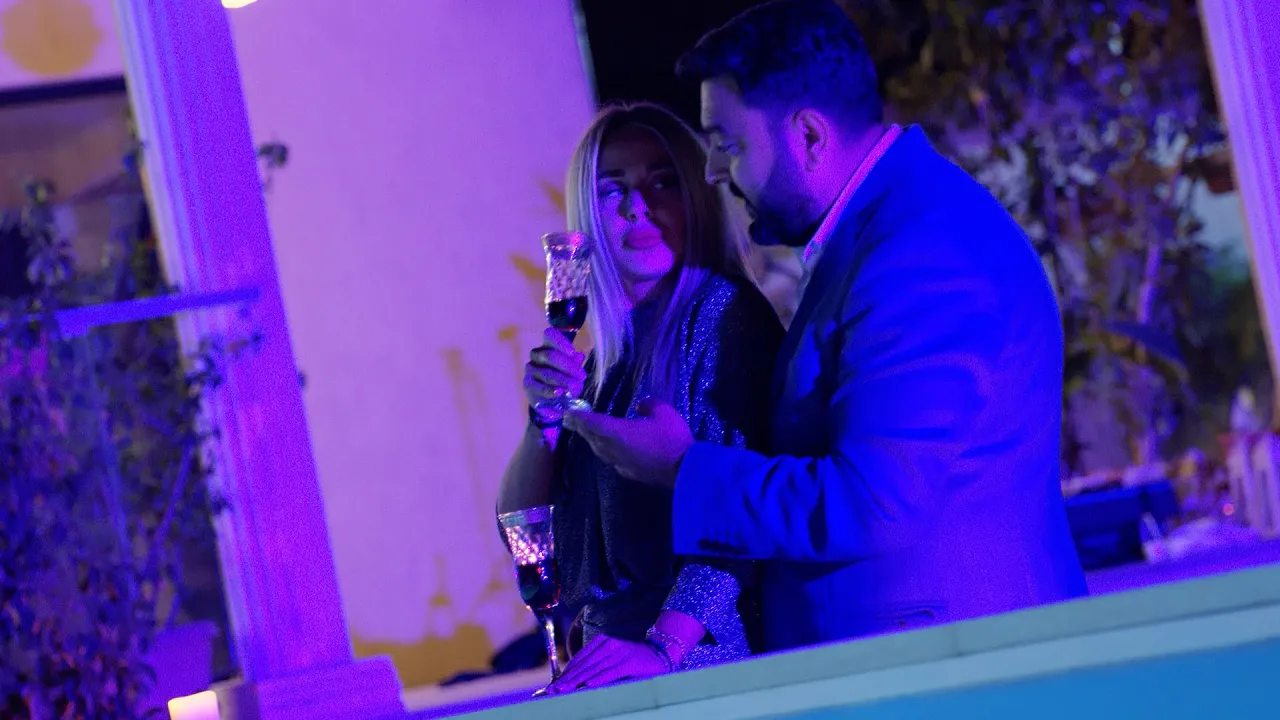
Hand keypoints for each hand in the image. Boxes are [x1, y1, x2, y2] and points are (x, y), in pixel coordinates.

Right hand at [522, 328, 586, 421]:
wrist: (553, 399)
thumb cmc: (565, 378)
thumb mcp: (574, 371)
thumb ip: (575, 363)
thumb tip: (579, 356)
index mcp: (548, 345)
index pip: (550, 335)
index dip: (561, 342)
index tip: (573, 353)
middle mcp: (537, 355)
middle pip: (550, 355)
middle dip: (568, 366)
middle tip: (582, 376)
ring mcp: (531, 370)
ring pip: (546, 373)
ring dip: (563, 380)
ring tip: (574, 387)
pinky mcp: (528, 385)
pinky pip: (538, 387)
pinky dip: (549, 390)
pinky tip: (559, 392)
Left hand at [547, 635, 669, 693]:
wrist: (661, 653)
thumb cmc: (634, 660)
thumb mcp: (612, 659)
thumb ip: (596, 666)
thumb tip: (577, 680)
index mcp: (602, 641)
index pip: (580, 659)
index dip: (566, 673)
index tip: (554, 685)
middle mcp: (608, 644)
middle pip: (584, 665)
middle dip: (567, 679)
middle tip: (554, 691)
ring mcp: (618, 652)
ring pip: (593, 669)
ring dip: (578, 681)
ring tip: (565, 690)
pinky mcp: (628, 662)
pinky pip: (610, 673)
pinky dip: (599, 679)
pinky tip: (588, 686)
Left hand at [563, 398, 691, 487]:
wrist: (684, 471)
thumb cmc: (673, 439)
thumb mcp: (664, 412)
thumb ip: (649, 404)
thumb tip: (640, 405)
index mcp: (618, 432)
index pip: (592, 422)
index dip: (578, 416)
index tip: (567, 411)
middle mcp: (613, 448)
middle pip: (591, 436)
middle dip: (579, 426)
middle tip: (569, 419)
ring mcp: (619, 462)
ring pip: (598, 449)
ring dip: (590, 439)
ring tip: (584, 431)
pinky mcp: (627, 472)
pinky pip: (608, 457)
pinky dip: (602, 449)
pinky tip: (606, 447)